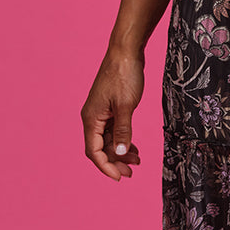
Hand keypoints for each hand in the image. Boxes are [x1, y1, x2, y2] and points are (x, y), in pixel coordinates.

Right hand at [82, 47, 144, 180]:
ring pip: (108, 140)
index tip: (120, 177)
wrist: (126, 52)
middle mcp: (92, 117)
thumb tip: (119, 152)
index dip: (106, 166)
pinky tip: (134, 147)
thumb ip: (123, 130)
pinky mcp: (110, 108)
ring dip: (120, 152)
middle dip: (115, 162)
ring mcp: (101, 113)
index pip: (94, 151)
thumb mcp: (126, 106)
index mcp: (91, 118)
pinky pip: (113, 130)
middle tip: (131, 172)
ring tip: (137, 161)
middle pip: (100, 148)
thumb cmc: (124, 75)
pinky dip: (123, 140)